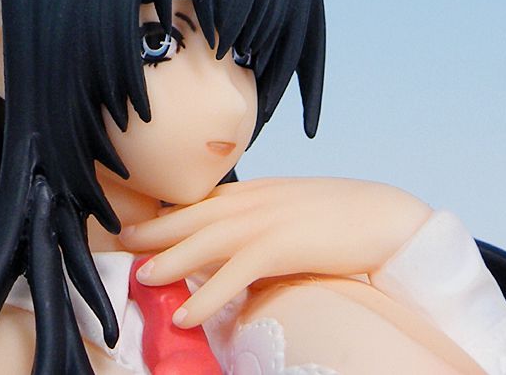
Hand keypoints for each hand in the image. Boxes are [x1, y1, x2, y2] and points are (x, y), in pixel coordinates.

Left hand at [118, 177, 431, 327]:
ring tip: (140, 277)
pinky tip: (185, 314)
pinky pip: (234, 274)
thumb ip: (261, 219)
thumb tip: (236, 245)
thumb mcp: (292, 208)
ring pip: (204, 241)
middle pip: (193, 216)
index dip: (168, 214)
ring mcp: (266, 222)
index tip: (140, 224)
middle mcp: (254, 201)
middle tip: (122, 243)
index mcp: (256, 191)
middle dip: (154, 231)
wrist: (383, 216)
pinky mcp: (282, 246)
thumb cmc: (341, 215)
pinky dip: (207, 295)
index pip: (201, 201)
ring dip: (169, 260)